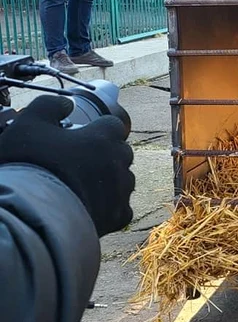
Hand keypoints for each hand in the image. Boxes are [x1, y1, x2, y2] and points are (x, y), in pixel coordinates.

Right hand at [0, 95, 134, 236]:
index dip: (100, 128)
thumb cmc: (31, 165)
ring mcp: (121, 190)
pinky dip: (110, 208)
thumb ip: (50, 106)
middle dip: (106, 154)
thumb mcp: (29, 124)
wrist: (32, 215)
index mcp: (103, 137)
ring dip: (110, 180)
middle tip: (81, 162)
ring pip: (124, 180)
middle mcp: (119, 162)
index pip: (113, 125)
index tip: (85, 135)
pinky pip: (122, 208)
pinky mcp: (118, 217)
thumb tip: (67, 104)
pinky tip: (92, 208)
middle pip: (121, 152)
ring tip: (84, 186)